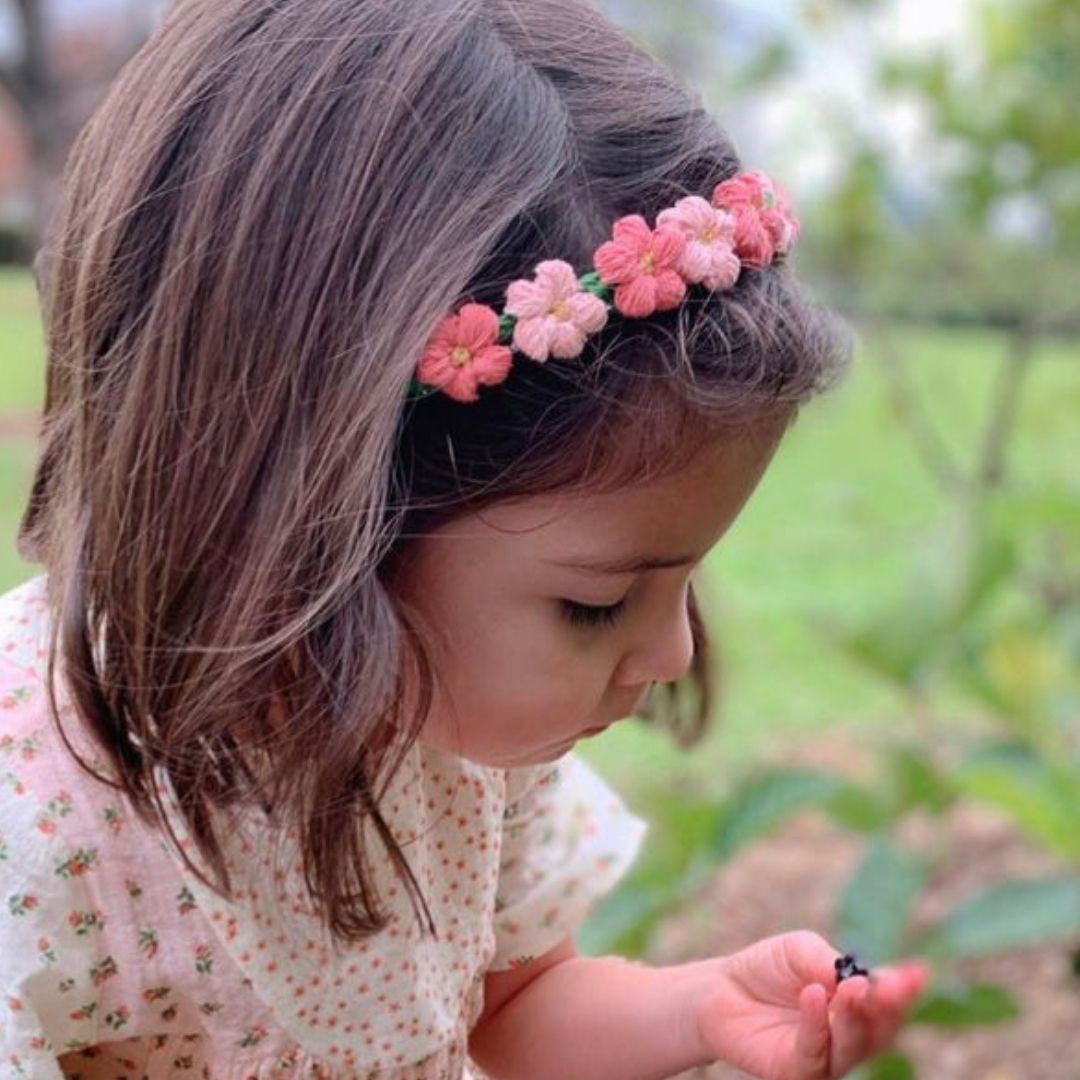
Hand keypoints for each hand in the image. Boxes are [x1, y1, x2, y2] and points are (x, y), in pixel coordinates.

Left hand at [692, 930, 927, 1079]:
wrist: (720, 989)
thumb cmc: (767, 968)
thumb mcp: (799, 950)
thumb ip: (826, 962)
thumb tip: (855, 977)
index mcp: (855, 1005)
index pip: (888, 1002)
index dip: (904, 989)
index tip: (918, 972)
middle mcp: (847, 1035)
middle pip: (880, 1030)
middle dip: (888, 1007)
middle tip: (889, 984)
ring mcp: (825, 1057)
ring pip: (853, 1046)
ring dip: (855, 1016)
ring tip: (851, 987)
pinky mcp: (796, 1071)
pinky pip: (813, 1054)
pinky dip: (815, 1024)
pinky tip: (813, 995)